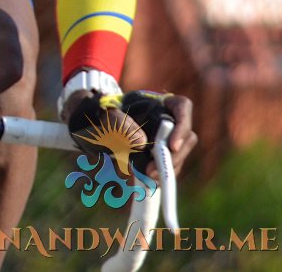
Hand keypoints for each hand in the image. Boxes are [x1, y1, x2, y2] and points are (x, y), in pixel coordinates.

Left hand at [70, 88, 193, 176]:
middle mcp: (169, 120)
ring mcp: (167, 138)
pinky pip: (170, 165)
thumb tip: (142, 143)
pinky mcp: (162, 153)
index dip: (183, 125)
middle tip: (153, 170)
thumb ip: (120, 122)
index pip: (182, 106)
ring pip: (180, 154)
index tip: (172, 146)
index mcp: (159, 102)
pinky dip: (162, 174)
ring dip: (168, 168)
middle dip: (174, 156)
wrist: (94, 124)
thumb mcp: (106, 113)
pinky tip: (150, 180)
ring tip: (148, 176)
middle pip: (187, 136)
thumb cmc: (102, 113)